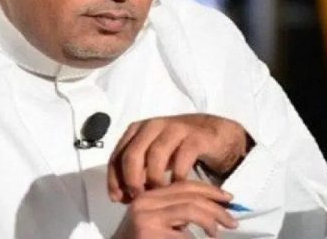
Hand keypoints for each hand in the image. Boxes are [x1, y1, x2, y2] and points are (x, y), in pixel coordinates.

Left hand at [108, 114, 248, 202]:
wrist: (212, 135)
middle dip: (132, 180)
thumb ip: (134, 174)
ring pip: (155, 155)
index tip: (119, 199)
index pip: (117, 155)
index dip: (114, 180)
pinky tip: (178, 186)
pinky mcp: (195, 137)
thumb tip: (119, 197)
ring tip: (159, 194)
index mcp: (137, 130)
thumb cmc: (176, 149)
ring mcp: (174, 129)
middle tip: (139, 198)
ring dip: (154, 179)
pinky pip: (183, 158)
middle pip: (132, 154)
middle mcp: (152, 126)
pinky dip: (178, 176)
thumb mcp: (151, 160)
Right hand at [111, 180, 238, 238]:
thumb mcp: (154, 222)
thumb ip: (173, 211)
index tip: (227, 198)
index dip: (209, 190)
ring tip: (217, 233)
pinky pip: (184, 235)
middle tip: (232, 220)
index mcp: (147, 196)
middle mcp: (145, 203)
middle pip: (190, 196)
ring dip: (211, 221)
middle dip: (216, 207)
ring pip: (190, 210)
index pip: (184, 185)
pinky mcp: (149, 234)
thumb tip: (210, 208)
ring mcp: (146, 219)